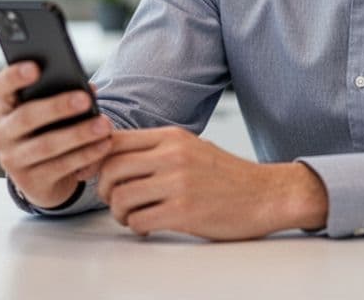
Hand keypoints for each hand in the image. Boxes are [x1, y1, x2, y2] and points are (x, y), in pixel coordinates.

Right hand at [0, 62, 113, 208]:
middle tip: (85, 99)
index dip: (14, 76)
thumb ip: (64, 94)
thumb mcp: (52, 111)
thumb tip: (89, 88)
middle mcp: (1, 133)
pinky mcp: (30, 182)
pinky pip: (60, 167)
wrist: (45, 177)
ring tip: (104, 125)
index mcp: (4, 106)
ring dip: (78, 134)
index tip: (36, 67)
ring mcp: (12, 160)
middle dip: (57, 107)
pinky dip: (85, 155)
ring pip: (46, 145)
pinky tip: (103, 144)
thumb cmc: (50, 130)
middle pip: (26, 116)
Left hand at [96, 127, 327, 240]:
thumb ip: (157, 149)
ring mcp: (178, 183)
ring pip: (121, 197)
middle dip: (104, 190)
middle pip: (112, 168)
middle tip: (115, 200)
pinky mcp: (184, 211)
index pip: (116, 140)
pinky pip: (139, 221)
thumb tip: (115, 156)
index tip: (96, 173)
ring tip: (132, 216)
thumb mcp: (192, 148)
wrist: (267, 195)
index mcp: (172, 137)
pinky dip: (136, 228)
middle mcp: (173, 155)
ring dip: (119, 212)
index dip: (97, 158)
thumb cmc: (228, 176)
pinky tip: (148, 227)